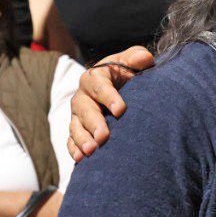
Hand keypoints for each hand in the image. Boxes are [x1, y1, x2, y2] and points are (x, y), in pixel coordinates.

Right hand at [67, 46, 154, 161]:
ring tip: (92, 151)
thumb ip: (137, 57)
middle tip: (103, 136)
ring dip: (82, 139)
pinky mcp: (77, 128)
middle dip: (93, 123)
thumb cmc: (128, 71)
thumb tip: (143, 58)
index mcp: (95, 77)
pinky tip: (79, 159)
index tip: (121, 110)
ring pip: (75, 126)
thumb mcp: (132, 60)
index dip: (109, 97)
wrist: (121, 85)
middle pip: (85, 109)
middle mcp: (83, 95)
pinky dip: (74, 149)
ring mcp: (78, 114)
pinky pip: (71, 139)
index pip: (99, 86)